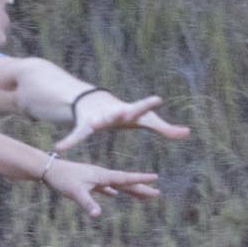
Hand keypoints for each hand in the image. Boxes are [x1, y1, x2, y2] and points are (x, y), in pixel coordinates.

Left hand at [41, 157, 162, 216]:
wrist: (48, 170)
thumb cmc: (62, 179)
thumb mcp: (75, 192)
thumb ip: (87, 203)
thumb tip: (98, 215)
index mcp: (102, 176)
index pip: (126, 178)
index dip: (141, 180)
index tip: (156, 179)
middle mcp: (101, 176)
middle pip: (126, 183)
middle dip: (141, 188)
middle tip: (157, 193)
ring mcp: (95, 179)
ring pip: (117, 185)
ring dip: (130, 190)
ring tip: (142, 195)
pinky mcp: (88, 183)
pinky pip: (105, 188)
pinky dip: (113, 191)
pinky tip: (115, 194)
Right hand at [57, 90, 189, 151]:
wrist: (98, 103)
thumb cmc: (127, 114)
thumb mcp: (146, 121)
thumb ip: (166, 128)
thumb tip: (187, 133)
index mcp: (129, 112)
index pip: (142, 108)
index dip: (150, 104)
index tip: (158, 98)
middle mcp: (113, 112)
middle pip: (119, 113)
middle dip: (122, 112)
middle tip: (126, 111)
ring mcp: (98, 119)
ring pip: (95, 124)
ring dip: (93, 125)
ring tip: (90, 125)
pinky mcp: (86, 126)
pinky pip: (77, 136)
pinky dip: (70, 142)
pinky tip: (60, 148)